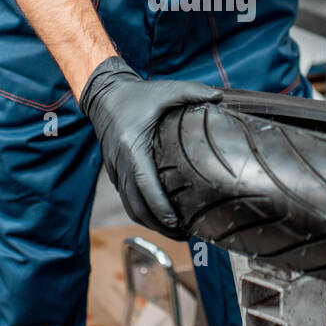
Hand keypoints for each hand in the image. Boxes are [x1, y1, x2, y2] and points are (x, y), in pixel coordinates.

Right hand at [79, 56, 220, 238]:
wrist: (104, 95)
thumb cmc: (137, 95)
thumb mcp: (165, 90)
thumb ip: (192, 92)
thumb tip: (220, 97)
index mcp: (133, 147)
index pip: (145, 185)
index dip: (160, 208)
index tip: (177, 222)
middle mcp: (122, 163)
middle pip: (137, 206)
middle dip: (159, 225)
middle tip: (184, 235)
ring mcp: (117, 170)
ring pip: (131, 207)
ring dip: (151, 223)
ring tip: (176, 232)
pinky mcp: (116, 172)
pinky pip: (128, 199)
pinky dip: (142, 212)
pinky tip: (160, 217)